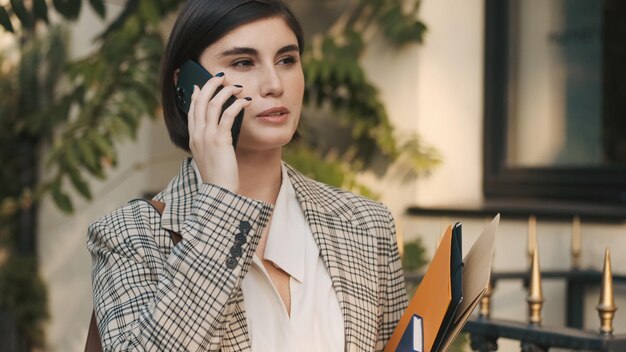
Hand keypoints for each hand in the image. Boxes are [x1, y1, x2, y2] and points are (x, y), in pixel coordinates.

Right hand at [187, 74, 251, 191]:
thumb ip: (210, 142)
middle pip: (199, 101)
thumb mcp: (210, 156)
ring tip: (237, 87)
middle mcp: (197, 134)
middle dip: (210, 85)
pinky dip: (237, 104)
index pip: (191, 110)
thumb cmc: (219, 176)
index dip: (196, 95)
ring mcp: (206, 136)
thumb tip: (218, 131)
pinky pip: (227, 114)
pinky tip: (246, 101)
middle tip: (221, 78)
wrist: (219, 192)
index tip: (200, 85)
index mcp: (193, 138)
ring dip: (226, 92)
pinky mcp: (219, 139)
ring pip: (212, 104)